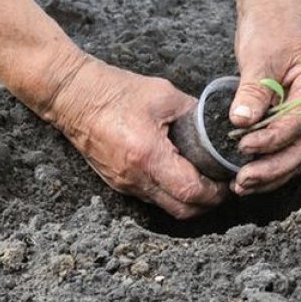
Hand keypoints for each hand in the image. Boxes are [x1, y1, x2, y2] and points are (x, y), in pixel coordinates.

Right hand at [48, 57, 227, 217]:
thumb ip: (195, 113)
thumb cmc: (115, 91)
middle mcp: (135, 177)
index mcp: (148, 155)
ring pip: (167, 207)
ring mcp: (125, 184)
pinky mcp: (118, 183)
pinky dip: (171, 193)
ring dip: (190, 200)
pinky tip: (181, 175)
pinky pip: (152, 197)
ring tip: (206, 180)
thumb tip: (218, 126)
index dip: (215, 192)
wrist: (71, 96)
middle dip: (207, 203)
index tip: (228, 181)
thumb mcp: (164, 95)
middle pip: (182, 210)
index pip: (191, 192)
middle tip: (222, 186)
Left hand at [228, 0, 300, 194]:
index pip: (300, 122)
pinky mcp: (291, 118)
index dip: (273, 139)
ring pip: (295, 154)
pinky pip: (284, 148)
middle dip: (273, 168)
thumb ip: (253, 91)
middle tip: (243, 181)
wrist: (273, 9)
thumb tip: (241, 121)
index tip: (244, 147)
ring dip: (270, 174)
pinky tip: (248, 176)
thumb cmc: (272, 25)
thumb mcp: (260, 55)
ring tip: (241, 186)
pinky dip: (268, 163)